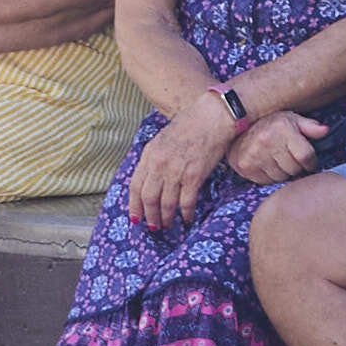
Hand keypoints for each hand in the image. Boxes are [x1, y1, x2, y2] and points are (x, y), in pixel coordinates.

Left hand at [127, 99, 241, 230]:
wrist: (211, 118)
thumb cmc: (189, 125)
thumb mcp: (162, 139)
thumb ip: (153, 159)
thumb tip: (150, 179)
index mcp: (149, 154)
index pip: (135, 186)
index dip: (134, 205)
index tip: (135, 217)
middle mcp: (159, 165)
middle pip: (148, 198)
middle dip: (149, 216)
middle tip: (152, 227)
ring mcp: (176, 171)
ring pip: (166, 204)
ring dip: (166, 218)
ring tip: (167, 226)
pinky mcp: (194, 176)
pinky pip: (186, 202)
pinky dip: (186, 214)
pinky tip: (187, 219)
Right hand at [227, 110, 331, 185]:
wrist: (236, 125)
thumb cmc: (269, 123)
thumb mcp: (291, 119)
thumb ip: (310, 126)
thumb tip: (325, 130)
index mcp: (281, 128)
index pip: (306, 157)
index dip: (311, 162)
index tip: (308, 161)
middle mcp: (266, 141)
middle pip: (294, 169)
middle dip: (296, 166)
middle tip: (289, 157)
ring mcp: (254, 155)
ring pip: (281, 177)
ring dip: (283, 171)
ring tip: (277, 159)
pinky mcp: (245, 167)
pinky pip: (266, 181)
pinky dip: (269, 176)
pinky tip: (266, 164)